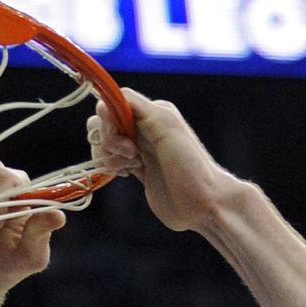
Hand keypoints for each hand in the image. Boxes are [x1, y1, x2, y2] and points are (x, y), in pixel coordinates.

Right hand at [87, 88, 239, 232]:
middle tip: (133, 157)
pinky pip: (110, 160)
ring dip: (110, 157)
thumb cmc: (190, 166)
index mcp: (152, 112)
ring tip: (133, 167)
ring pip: (103, 144)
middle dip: (109, 142)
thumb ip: (135, 107)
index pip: (111, 105)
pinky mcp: (135, 169)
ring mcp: (138, 148)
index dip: (109, 124)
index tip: (127, 143)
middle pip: (102, 125)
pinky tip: (130, 174)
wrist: (202, 203)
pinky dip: (112, 167)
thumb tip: (103, 103)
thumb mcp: (165, 126)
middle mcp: (143, 127)